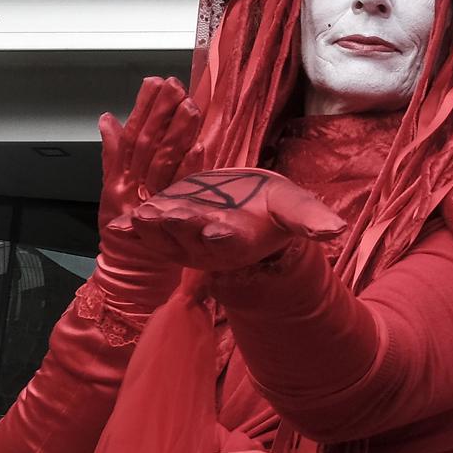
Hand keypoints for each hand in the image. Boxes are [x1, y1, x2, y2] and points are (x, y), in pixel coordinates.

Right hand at [97, 77, 200, 228]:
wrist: (130, 270)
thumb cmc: (125, 228)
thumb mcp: (112, 188)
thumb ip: (112, 153)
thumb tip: (107, 118)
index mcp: (118, 177)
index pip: (130, 134)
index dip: (143, 108)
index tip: (155, 83)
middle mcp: (131, 187)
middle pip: (146, 143)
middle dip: (161, 112)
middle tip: (176, 86)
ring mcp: (150, 202)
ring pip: (163, 162)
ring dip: (178, 133)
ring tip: (190, 107)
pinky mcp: (169, 216)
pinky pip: (181, 189)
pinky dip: (190, 167)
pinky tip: (200, 146)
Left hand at [106, 167, 344, 273]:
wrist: (246, 210)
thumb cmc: (271, 210)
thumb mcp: (293, 208)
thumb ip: (310, 220)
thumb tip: (336, 230)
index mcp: (239, 239)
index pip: (231, 239)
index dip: (223, 234)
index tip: (218, 228)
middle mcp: (208, 244)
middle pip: (191, 236)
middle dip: (177, 225)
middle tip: (165, 213)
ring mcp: (183, 240)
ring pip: (164, 235)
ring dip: (150, 226)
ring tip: (139, 213)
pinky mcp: (164, 229)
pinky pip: (143, 233)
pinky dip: (130, 230)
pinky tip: (116, 226)